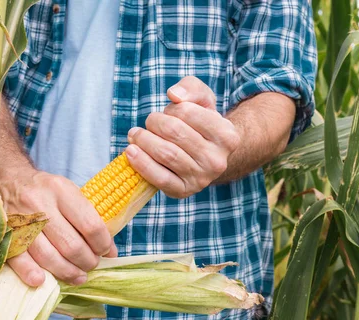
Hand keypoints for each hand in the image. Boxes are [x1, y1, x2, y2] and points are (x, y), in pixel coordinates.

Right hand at [0, 169, 116, 286]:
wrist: (10, 179)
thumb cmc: (48, 191)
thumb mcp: (72, 195)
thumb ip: (92, 220)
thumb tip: (111, 252)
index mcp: (61, 190)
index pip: (90, 225)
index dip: (102, 244)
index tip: (105, 251)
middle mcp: (40, 204)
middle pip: (70, 244)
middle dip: (86, 261)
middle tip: (91, 265)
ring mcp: (20, 220)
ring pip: (47, 256)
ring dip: (67, 272)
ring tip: (78, 276)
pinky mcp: (4, 233)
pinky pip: (18, 259)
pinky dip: (31, 272)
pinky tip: (42, 281)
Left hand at [125, 76, 240, 197]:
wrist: (206, 157)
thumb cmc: (201, 123)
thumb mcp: (202, 99)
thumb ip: (190, 88)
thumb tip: (174, 95)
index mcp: (227, 136)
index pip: (187, 112)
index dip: (172, 108)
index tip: (170, 112)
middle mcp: (217, 160)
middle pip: (174, 132)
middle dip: (154, 122)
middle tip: (150, 122)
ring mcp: (201, 179)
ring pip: (165, 154)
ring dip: (143, 140)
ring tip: (136, 135)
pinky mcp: (183, 191)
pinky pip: (159, 178)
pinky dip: (141, 163)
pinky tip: (131, 151)